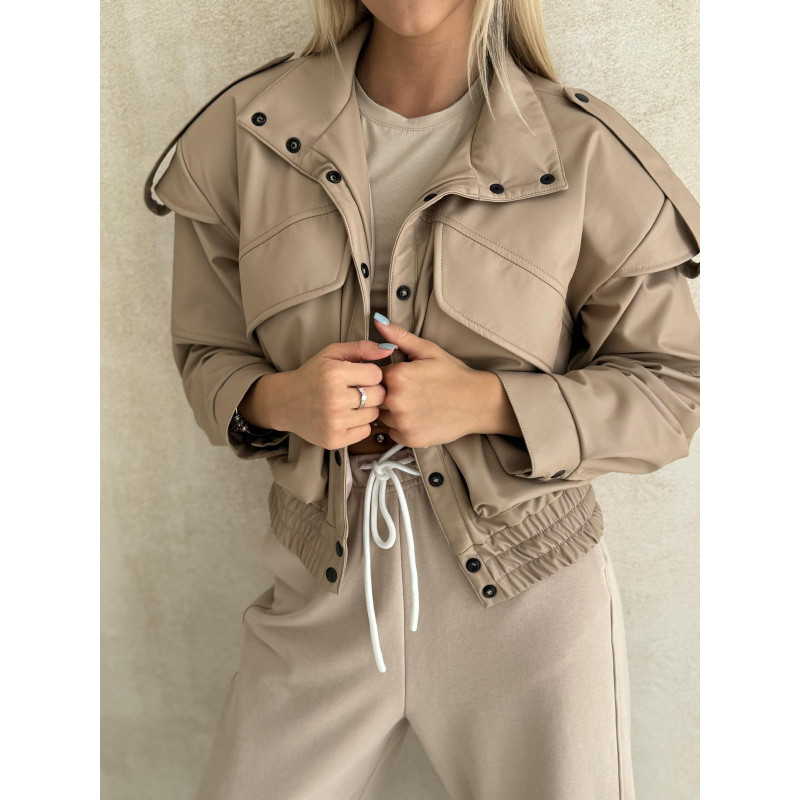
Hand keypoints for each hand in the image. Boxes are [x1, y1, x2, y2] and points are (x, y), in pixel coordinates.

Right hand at [239, 340, 395, 448]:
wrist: (284, 402)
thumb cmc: (312, 375)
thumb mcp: (332, 354)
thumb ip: (361, 348)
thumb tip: (389, 348)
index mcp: (334, 374)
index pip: (377, 375)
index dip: (371, 374)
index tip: (360, 376)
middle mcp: (334, 399)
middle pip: (379, 396)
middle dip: (372, 392)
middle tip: (357, 391)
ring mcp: (334, 422)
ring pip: (374, 415)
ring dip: (367, 409)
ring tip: (350, 404)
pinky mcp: (334, 440)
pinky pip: (365, 432)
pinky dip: (360, 425)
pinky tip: (346, 417)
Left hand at [373, 314, 519, 447]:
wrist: (478, 402)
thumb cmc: (454, 375)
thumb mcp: (428, 350)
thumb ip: (399, 337)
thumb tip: (378, 320)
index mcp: (398, 376)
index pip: (374, 376)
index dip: (388, 376)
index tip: (404, 378)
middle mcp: (396, 400)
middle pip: (376, 397)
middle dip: (389, 393)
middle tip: (413, 392)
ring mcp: (402, 422)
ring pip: (383, 416)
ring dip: (393, 411)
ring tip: (416, 404)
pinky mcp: (409, 439)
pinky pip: (393, 432)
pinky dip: (401, 427)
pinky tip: (419, 417)